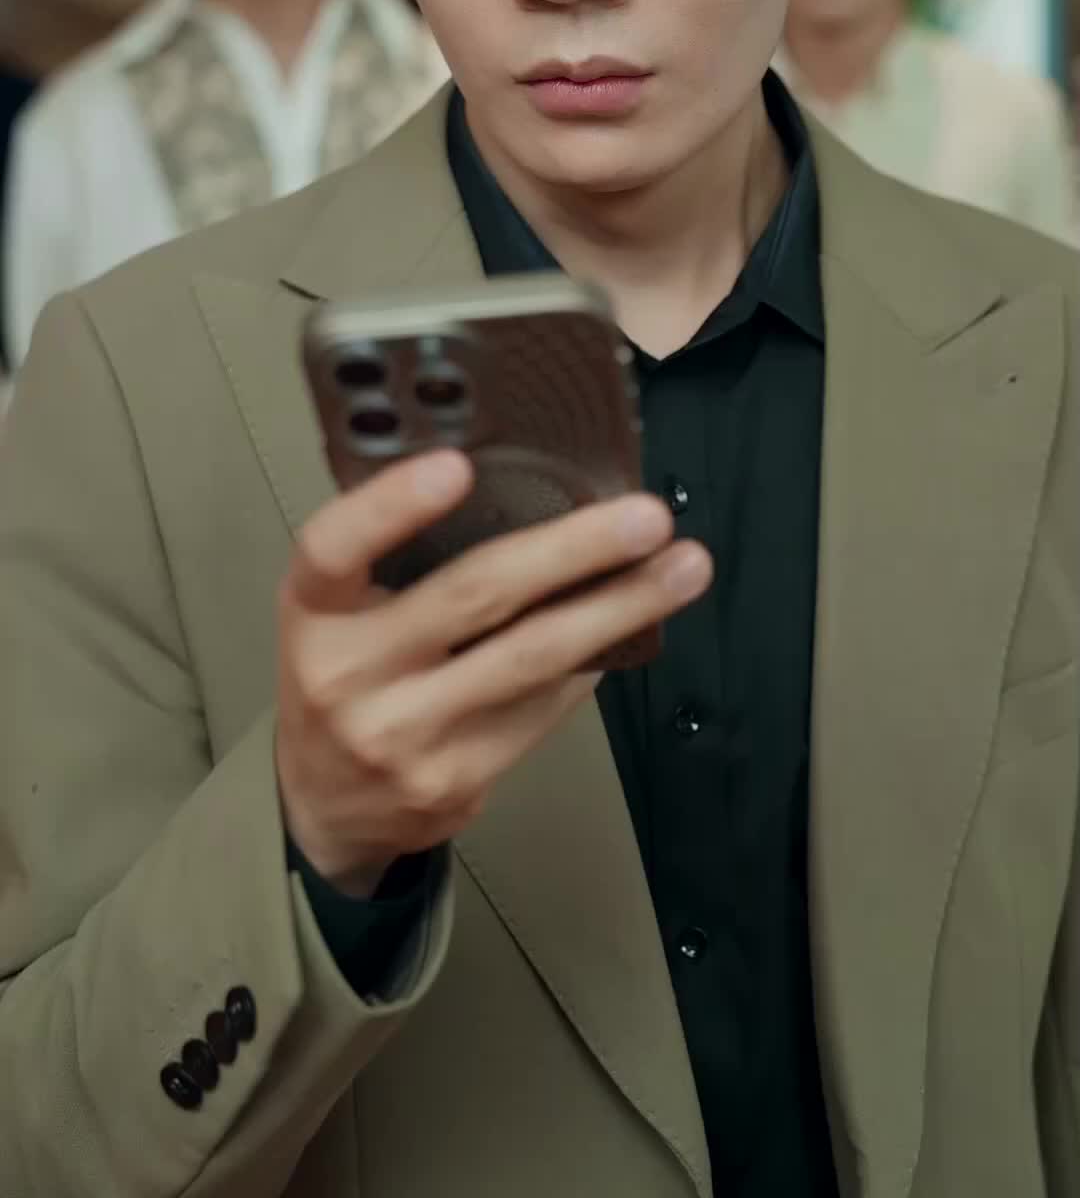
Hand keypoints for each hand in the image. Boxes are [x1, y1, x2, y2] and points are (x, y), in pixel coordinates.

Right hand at [275, 449, 710, 894]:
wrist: (324, 807)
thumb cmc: (345, 673)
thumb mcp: (338, 610)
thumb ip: (395, 557)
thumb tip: (525, 487)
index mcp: (311, 612)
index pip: (334, 549)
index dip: (391, 507)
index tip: (457, 466)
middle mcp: (347, 675)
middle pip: (471, 597)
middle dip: (573, 551)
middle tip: (645, 517)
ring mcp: (404, 736)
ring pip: (530, 659)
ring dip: (618, 608)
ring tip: (681, 569)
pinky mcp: (457, 781)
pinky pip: (544, 708)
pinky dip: (594, 660)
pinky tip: (635, 626)